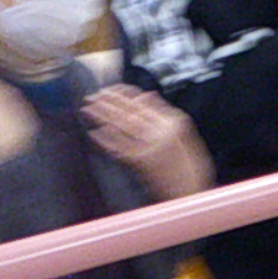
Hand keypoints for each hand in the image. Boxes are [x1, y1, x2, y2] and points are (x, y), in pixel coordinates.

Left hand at [84, 82, 209, 201]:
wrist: (190, 189)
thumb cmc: (189, 160)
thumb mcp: (183, 129)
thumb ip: (164, 111)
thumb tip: (147, 94)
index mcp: (169, 122)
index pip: (140, 103)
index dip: (122, 95)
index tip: (108, 88)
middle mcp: (157, 133)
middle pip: (127, 113)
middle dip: (107, 103)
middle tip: (91, 95)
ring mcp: (146, 148)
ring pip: (120, 128)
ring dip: (102, 117)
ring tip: (87, 108)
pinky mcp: (138, 163)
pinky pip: (118, 149)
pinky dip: (105, 140)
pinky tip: (93, 133)